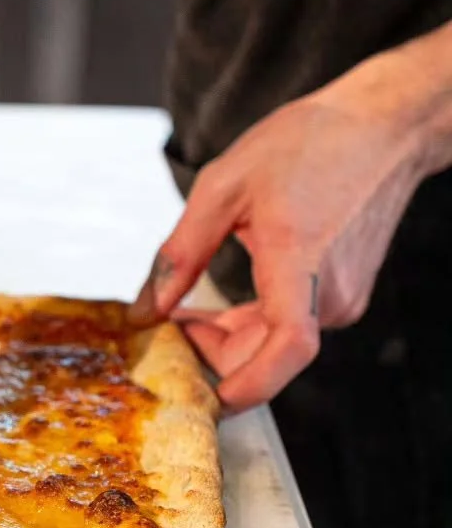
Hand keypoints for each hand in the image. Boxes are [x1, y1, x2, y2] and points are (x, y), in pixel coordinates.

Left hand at [128, 58, 436, 409]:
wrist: (380, 126)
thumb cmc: (310, 143)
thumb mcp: (223, 187)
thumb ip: (180, 253)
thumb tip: (147, 309)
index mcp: (300, 261)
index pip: (288, 347)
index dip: (251, 384)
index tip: (211, 401)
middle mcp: (330, 292)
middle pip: (263, 354)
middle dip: (207, 354)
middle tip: (162, 332)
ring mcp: (342, 298)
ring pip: (271, 343)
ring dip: (224, 339)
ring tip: (182, 312)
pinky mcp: (343, 296)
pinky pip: (286, 327)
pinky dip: (248, 326)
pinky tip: (217, 306)